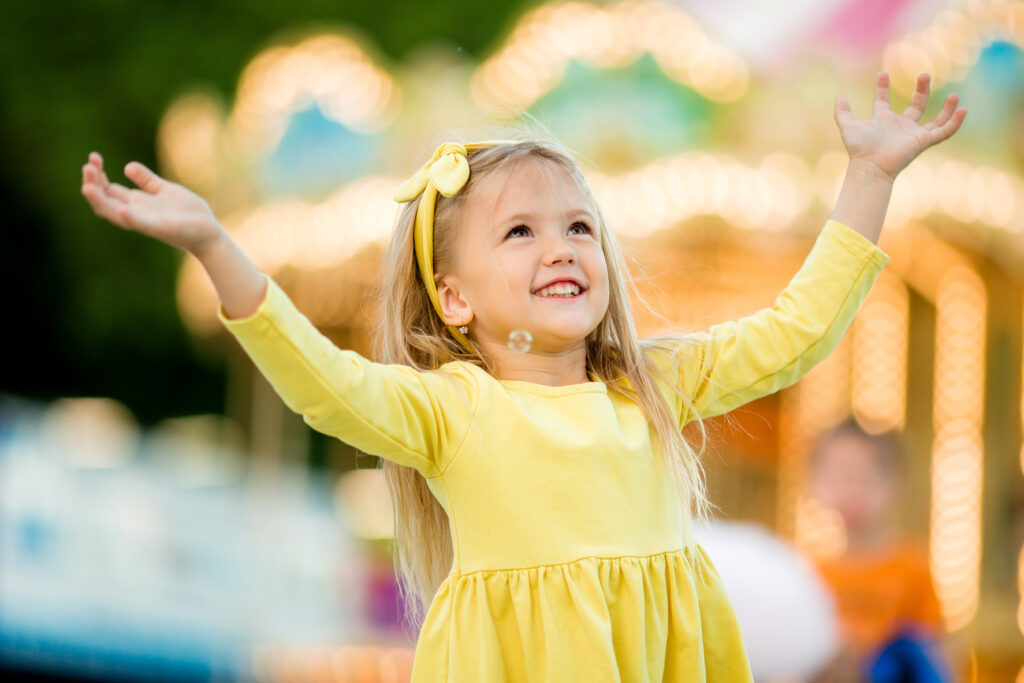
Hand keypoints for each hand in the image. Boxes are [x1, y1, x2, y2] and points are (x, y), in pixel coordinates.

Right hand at [81, 152, 223, 254]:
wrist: (210, 232)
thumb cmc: (188, 213)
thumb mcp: (165, 191)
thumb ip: (147, 181)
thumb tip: (127, 167)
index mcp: (137, 204)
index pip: (108, 190)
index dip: (97, 175)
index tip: (93, 157)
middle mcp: (137, 214)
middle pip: (105, 201)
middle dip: (93, 185)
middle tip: (87, 167)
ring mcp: (147, 222)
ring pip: (115, 214)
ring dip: (101, 201)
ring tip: (88, 187)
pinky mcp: (162, 229)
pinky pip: (143, 225)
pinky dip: (131, 218)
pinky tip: (122, 209)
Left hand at [835, 72, 966, 182]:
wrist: (870, 166)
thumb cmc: (859, 149)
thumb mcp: (848, 127)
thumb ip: (842, 113)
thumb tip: (838, 98)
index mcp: (882, 121)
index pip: (883, 101)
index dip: (882, 88)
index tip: (882, 74)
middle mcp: (900, 127)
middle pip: (916, 105)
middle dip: (921, 90)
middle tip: (924, 74)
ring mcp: (913, 134)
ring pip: (936, 119)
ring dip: (946, 107)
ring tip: (954, 94)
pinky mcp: (922, 142)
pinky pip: (944, 132)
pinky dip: (954, 122)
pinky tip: (962, 109)